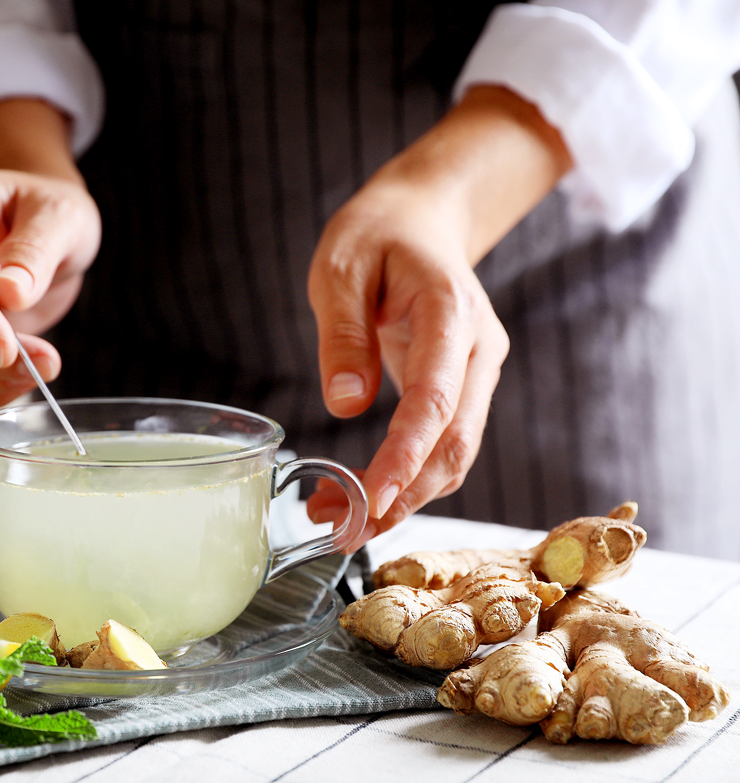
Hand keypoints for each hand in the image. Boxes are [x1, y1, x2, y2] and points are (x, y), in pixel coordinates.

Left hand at [306, 86, 571, 549]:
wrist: (423, 216)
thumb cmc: (377, 234)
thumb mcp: (339, 268)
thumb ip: (343, 333)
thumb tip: (345, 405)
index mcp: (450, 313)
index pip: (435, 399)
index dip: (406, 455)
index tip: (371, 497)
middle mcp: (478, 350)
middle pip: (454, 443)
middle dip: (403, 496)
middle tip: (342, 531)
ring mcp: (478, 371)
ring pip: (454, 454)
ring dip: (404, 496)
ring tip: (340, 520)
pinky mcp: (464, 386)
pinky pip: (443, 442)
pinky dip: (408, 476)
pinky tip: (364, 493)